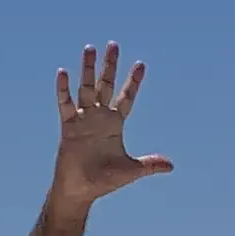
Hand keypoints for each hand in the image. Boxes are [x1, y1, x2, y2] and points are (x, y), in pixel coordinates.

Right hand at [50, 42, 173, 208]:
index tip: (141, 65)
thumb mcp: (130, 170)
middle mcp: (99, 117)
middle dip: (110, 66)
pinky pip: (66, 104)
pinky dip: (63, 90)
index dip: (133, 82)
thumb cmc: (104, 182)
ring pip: (86, 88)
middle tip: (113, 44)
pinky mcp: (69, 126)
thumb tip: (171, 165)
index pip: (126, 97)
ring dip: (88, 69)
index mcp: (115, 124)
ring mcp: (83, 119)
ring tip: (90, 48)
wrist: (80, 191)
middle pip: (105, 85)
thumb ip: (149, 165)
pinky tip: (63, 73)